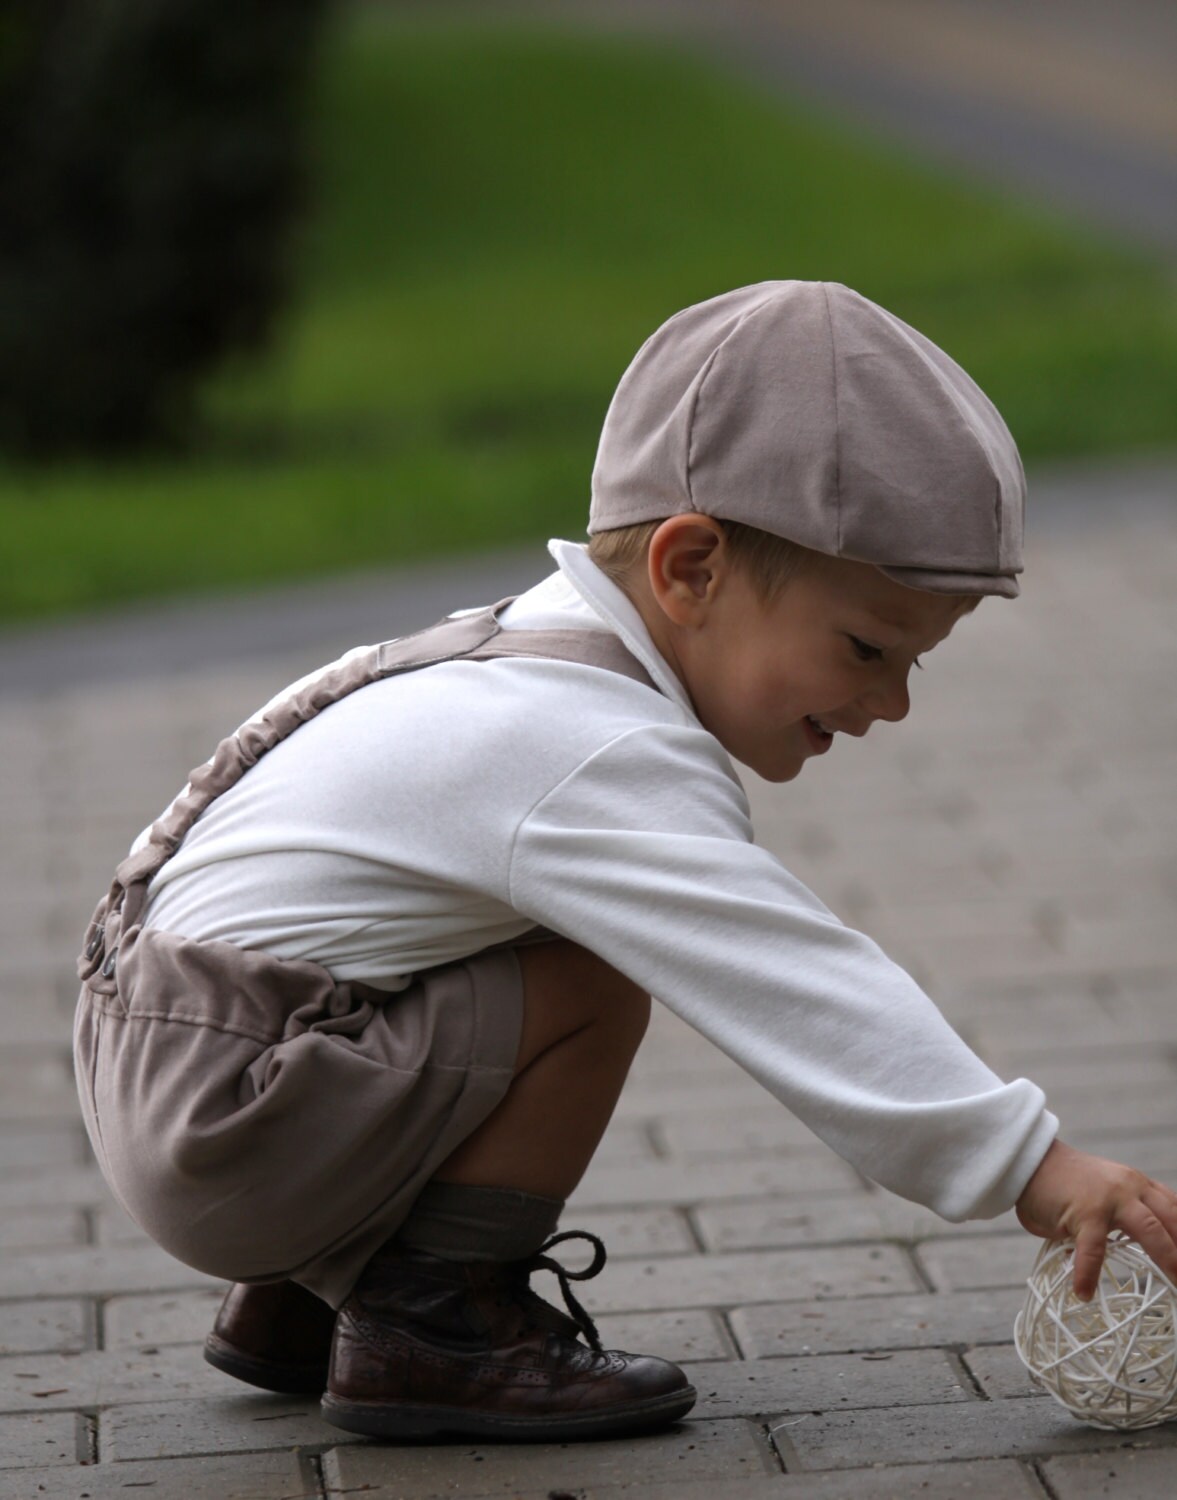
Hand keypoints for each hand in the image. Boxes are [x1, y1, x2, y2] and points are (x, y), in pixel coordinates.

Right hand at [1015, 1138, 1176, 1299]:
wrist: (1031, 1161)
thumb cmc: (1067, 1184)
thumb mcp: (1108, 1192)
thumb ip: (1127, 1214)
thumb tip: (1147, 1251)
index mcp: (1138, 1185)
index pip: (1175, 1210)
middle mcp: (1130, 1187)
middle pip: (1172, 1221)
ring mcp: (1108, 1199)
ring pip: (1149, 1230)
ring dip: (1166, 1259)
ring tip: (1173, 1288)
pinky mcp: (1083, 1213)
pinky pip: (1094, 1249)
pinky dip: (1089, 1273)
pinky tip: (1083, 1292)